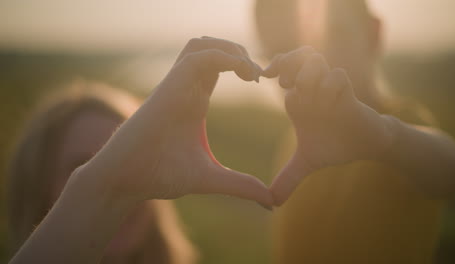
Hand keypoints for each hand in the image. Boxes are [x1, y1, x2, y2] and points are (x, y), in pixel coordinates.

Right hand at [79, 37, 272, 207]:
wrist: (125, 179)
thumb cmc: (159, 175)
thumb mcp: (210, 178)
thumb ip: (240, 185)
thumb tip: (270, 202)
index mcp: (195, 102)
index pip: (219, 67)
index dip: (242, 66)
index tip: (259, 83)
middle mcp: (186, 89)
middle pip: (212, 47)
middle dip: (238, 51)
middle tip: (256, 75)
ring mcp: (176, 86)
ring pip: (202, 44)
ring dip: (229, 49)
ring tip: (248, 71)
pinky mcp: (169, 87)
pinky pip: (196, 56)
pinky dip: (221, 57)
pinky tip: (239, 72)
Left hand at [263, 47, 393, 204]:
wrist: (364, 145)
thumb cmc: (335, 146)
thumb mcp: (307, 162)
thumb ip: (288, 178)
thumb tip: (270, 203)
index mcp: (298, 99)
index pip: (281, 70)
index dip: (271, 68)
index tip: (261, 78)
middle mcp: (312, 89)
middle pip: (296, 57)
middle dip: (287, 65)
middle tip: (282, 84)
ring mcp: (330, 89)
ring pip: (315, 61)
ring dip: (308, 78)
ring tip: (308, 99)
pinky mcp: (348, 93)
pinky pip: (337, 77)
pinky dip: (330, 88)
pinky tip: (330, 105)